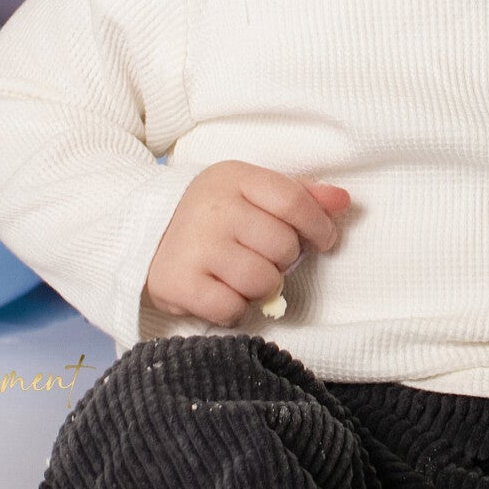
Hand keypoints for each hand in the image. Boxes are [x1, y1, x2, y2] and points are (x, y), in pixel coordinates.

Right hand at [144, 162, 350, 325]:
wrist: (144, 234)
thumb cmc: (213, 215)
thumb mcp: (252, 192)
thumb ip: (301, 196)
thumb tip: (344, 202)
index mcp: (235, 178)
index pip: (294, 201)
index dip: (318, 226)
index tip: (323, 241)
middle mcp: (214, 208)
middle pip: (283, 247)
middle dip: (282, 260)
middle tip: (261, 257)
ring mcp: (195, 246)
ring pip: (263, 282)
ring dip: (259, 288)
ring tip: (239, 275)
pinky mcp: (178, 283)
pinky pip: (232, 309)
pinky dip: (233, 309)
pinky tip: (221, 293)